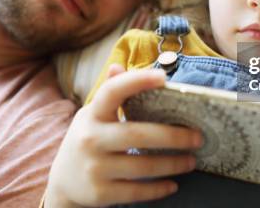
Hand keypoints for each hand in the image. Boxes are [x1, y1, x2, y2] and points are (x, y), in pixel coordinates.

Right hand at [45, 64, 202, 206]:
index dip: (136, 81)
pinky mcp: (99, 194)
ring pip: (143, 166)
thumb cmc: (88, 140)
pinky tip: (173, 184)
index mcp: (92, 114)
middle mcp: (90, 139)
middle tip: (197, 137)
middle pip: (138, 134)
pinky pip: (137, 192)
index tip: (163, 78)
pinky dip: (159, 189)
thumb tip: (118, 66)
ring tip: (191, 161)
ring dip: (173, 164)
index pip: (113, 91)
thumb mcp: (93, 116)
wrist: (62, 184)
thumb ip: (109, 94)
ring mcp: (94, 168)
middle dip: (173, 136)